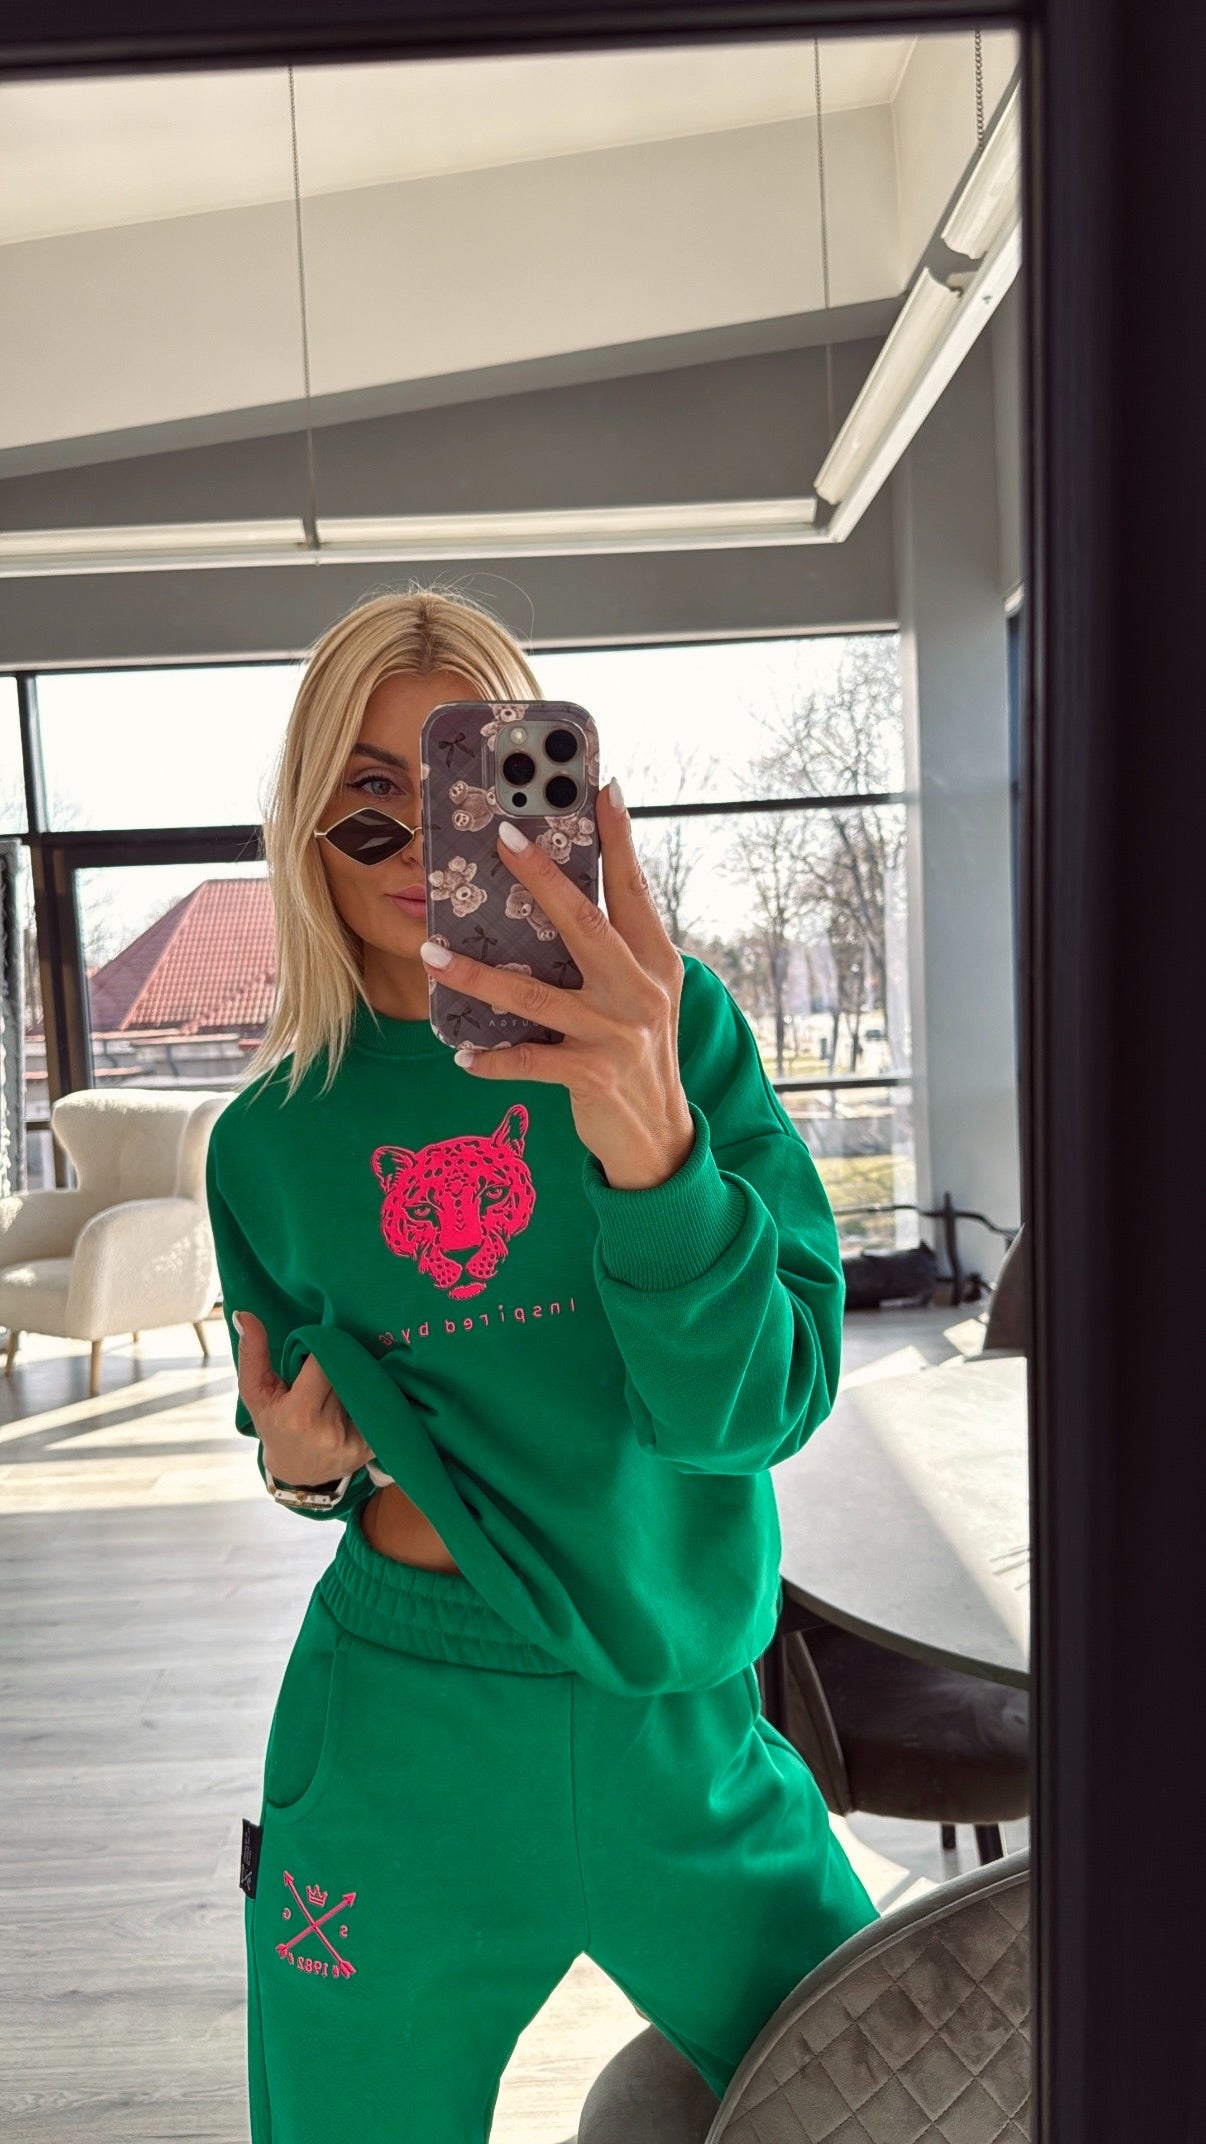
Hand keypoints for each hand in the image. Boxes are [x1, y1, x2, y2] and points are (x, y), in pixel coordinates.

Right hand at [234, 1309, 372, 1484]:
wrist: (297, 1472)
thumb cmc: (274, 1424)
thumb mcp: (256, 1392)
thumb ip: (252, 1352)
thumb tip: (244, 1314)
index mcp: (299, 1415)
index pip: (325, 1362)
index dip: (325, 1348)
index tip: (321, 1345)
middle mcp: (329, 1431)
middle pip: (349, 1373)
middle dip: (345, 1360)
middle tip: (339, 1356)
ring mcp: (353, 1442)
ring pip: (367, 1388)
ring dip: (362, 1376)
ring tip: (351, 1374)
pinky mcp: (372, 1447)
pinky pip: (380, 1408)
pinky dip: (374, 1396)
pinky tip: (366, 1392)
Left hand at [421, 778, 695, 1190]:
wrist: (659, 1138)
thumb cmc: (638, 1051)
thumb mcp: (641, 993)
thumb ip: (615, 949)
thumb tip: (559, 896)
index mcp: (656, 961)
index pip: (634, 889)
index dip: (619, 839)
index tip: (602, 787)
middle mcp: (641, 992)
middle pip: (586, 923)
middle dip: (543, 878)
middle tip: (503, 837)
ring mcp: (617, 1034)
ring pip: (536, 994)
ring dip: (478, 974)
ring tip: (433, 953)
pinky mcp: (591, 1075)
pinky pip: (529, 1060)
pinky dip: (492, 1058)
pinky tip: (461, 1053)